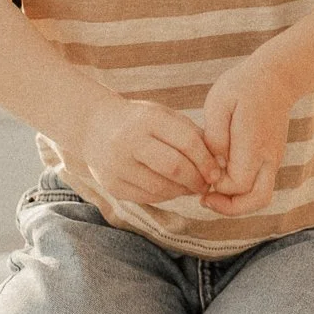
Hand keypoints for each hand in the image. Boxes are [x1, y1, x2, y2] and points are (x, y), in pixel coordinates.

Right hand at [74, 95, 220, 206]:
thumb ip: (191, 134)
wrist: (93, 126)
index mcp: (148, 119)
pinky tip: (172, 189)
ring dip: (182, 191)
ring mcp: (117, 165)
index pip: (187, 142)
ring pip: (161, 187)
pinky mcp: (111, 185)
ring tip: (191, 187)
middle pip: (174, 167)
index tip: (217, 172)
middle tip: (206, 184)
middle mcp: (129, 141)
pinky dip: (165, 196)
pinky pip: (147, 197)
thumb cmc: (140, 121)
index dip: (206, 160)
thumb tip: (220, 162)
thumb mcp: (164, 116)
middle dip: (196, 180)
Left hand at [200, 57, 297, 215]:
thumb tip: (213, 163)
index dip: (216, 186)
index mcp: (254, 145)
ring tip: (214, 193)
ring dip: (238, 203)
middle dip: (229, 207)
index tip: (200, 174)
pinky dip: (243, 191)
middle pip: (256, 200)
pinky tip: (223, 178)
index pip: (236, 184)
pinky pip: (260, 185)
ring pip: (262, 197)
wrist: (276, 77)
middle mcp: (268, 157)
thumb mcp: (219, 104)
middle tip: (206, 199)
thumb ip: (213, 136)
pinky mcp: (273, 158)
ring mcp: (274, 159)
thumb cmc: (243, 87)